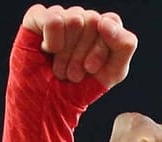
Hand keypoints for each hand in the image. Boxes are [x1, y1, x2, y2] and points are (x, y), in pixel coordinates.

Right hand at [22, 6, 136, 87]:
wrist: (48, 107)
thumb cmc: (81, 88)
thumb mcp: (113, 72)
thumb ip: (125, 45)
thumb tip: (105, 22)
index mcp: (101, 27)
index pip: (111, 22)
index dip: (101, 48)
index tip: (91, 69)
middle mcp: (81, 17)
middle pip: (92, 20)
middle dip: (82, 54)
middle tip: (73, 74)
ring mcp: (59, 15)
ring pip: (74, 19)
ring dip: (66, 54)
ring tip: (60, 69)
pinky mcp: (37, 17)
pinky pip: (53, 19)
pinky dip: (52, 41)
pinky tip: (47, 52)